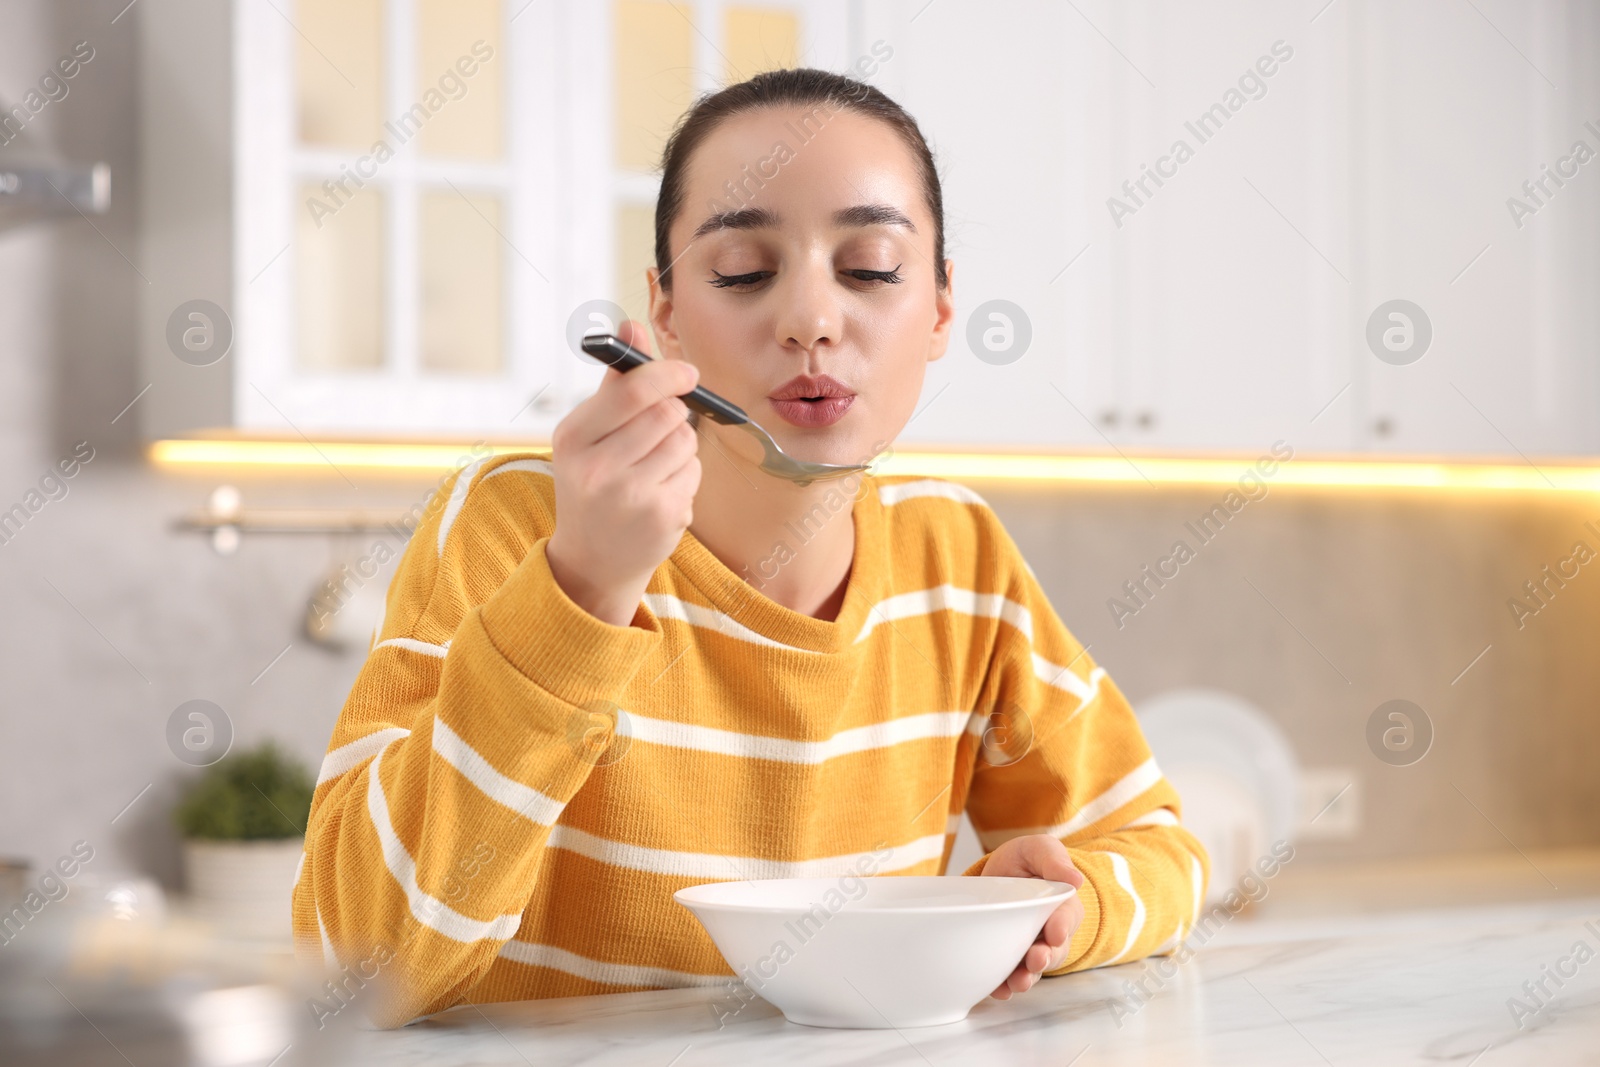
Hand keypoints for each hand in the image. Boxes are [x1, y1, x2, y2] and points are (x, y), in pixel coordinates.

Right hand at [546, 321, 701, 626]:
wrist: (592, 561)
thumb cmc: (592, 484)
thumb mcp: (587, 434)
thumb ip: (613, 382)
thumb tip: (632, 326)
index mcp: (573, 437)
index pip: (632, 391)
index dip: (667, 374)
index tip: (688, 373)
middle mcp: (598, 469)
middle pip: (668, 413)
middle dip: (673, 414)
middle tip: (661, 429)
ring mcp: (632, 497)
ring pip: (686, 440)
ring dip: (680, 445)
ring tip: (654, 466)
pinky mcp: (664, 517)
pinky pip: (694, 471)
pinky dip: (685, 475)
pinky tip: (660, 492)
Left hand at [978, 834, 1084, 999]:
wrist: (998, 872)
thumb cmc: (1026, 860)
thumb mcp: (1039, 850)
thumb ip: (1054, 860)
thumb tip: (1075, 879)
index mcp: (1062, 905)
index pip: (1067, 918)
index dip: (1062, 926)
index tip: (1055, 932)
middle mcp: (1050, 932)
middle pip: (1054, 950)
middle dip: (1046, 957)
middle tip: (1036, 959)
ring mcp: (1030, 947)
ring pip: (1034, 969)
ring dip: (1027, 978)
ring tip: (1018, 982)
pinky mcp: (1009, 957)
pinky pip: (1009, 977)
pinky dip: (1004, 986)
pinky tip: (998, 990)